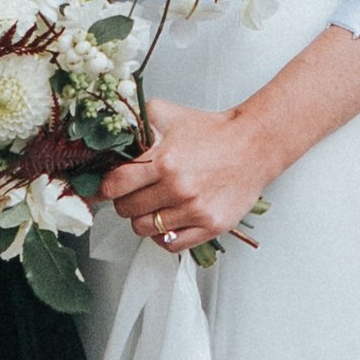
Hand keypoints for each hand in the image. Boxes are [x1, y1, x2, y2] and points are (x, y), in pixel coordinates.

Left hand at [102, 102, 269, 254]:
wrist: (254, 144)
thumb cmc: (212, 131)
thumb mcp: (169, 114)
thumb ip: (137, 121)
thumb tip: (110, 133)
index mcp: (164, 161)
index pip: (114, 186)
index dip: (104, 188)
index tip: (105, 189)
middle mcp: (178, 188)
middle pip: (126, 209)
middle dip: (125, 201)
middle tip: (135, 194)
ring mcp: (194, 210)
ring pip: (144, 229)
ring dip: (143, 219)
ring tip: (153, 206)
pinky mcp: (210, 226)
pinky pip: (170, 245)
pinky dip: (163, 236)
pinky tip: (168, 222)